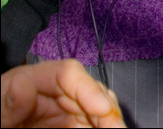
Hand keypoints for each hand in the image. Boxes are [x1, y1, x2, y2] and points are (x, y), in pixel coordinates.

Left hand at [0, 59, 125, 127]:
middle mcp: (45, 95)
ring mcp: (55, 114)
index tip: (103, 108)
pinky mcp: (60, 126)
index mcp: (24, 83)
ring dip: (106, 121)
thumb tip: (22, 84)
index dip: (89, 87)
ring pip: (93, 111)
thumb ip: (5, 103)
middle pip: (87, 92)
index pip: (66, 73)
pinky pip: (84, 125)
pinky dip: (96, 127)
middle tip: (118, 128)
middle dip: (106, 109)